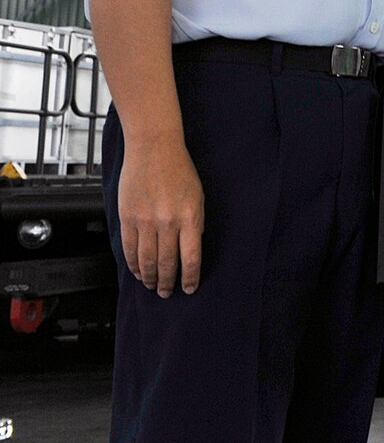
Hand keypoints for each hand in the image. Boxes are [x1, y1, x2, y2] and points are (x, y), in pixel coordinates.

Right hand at [117, 138, 204, 296]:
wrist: (154, 149)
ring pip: (146, 260)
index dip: (190, 277)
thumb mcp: (197, 198)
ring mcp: (145, 221)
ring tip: (153, 286)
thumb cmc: (179, 170)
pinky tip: (138, 272)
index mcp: (190, 217)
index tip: (190, 288)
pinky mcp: (128, 218)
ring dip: (150, 277)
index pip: (191, 258)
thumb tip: (190, 249)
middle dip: (168, 282)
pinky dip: (133, 264)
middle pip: (167, 263)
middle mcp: (168, 222)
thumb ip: (194, 223)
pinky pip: (129, 249)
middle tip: (168, 293)